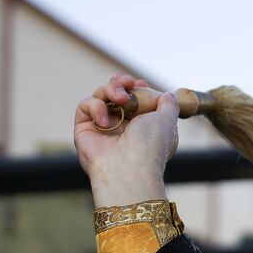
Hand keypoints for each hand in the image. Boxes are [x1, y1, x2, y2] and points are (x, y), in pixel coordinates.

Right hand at [74, 73, 179, 207]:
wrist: (130, 169)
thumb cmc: (150, 147)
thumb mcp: (167, 121)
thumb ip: (169, 105)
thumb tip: (168, 95)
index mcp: (141, 127)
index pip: (133, 100)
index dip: (135, 87)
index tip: (140, 83)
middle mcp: (121, 128)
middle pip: (115, 94)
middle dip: (120, 83)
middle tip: (128, 83)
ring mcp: (102, 129)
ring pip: (100, 96)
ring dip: (111, 90)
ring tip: (121, 98)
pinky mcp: (84, 130)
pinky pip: (85, 106)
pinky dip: (95, 107)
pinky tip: (105, 121)